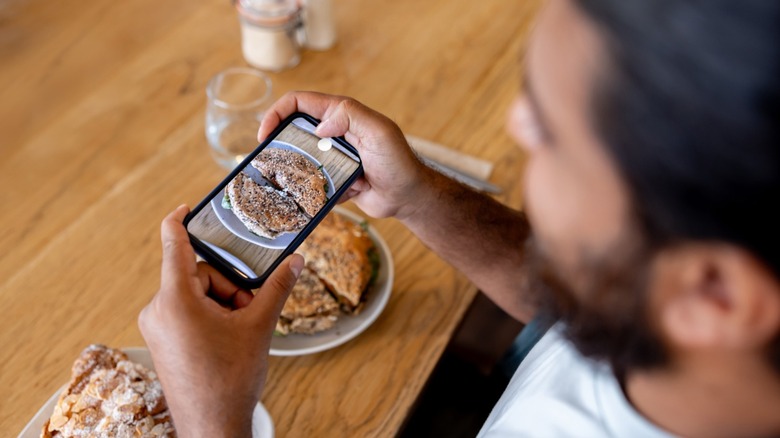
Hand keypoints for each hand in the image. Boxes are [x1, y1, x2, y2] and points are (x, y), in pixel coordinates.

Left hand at [138, 205, 303, 437]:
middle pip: (198, 274)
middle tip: (248, 311)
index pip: (173, 246)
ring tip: (239, 331)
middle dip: (228, 287)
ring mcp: (158, 327)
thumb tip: (295, 262)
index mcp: (176, 300)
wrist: (212, 426)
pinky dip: (210, 315)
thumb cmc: (229, 380)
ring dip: (222, 303)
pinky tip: (227, 338)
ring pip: (194, 294)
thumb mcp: (259, 327)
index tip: (185, 207)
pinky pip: (186, 311)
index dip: (178, 221)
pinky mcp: (162, 341)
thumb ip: (277, 289)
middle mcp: (158, 310)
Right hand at [258, 91, 433, 219]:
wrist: (407, 198)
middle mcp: (333, 133)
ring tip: (278, 184)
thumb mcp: (379, 132)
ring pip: (299, 159)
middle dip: (277, 144)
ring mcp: (331, 157)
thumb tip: (318, 124)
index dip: (277, 113)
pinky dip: (304, 189)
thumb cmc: (398, 162)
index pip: (299, 103)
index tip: (265, 134)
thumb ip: (351, 116)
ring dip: (289, 170)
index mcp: (341, 114)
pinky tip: (300, 200)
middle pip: (293, 131)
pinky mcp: (332, 178)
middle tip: (266, 162)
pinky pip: (310, 182)